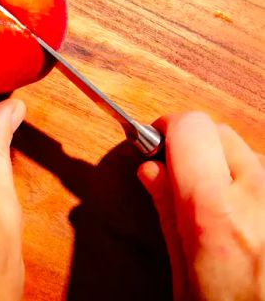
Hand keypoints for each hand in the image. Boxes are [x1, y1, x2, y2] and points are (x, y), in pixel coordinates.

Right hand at [138, 112, 264, 300]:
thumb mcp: (185, 277)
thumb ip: (169, 212)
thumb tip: (151, 170)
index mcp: (217, 215)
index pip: (192, 127)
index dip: (168, 130)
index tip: (156, 145)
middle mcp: (261, 200)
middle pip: (221, 132)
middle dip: (195, 145)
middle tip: (182, 178)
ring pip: (251, 153)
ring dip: (229, 168)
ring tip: (222, 212)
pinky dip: (255, 189)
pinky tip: (250, 224)